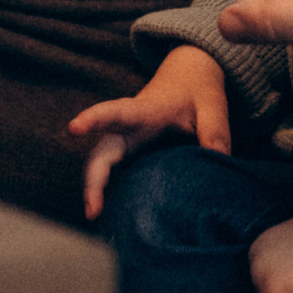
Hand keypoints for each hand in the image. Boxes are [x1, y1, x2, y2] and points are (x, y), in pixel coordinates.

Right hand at [67, 46, 232, 220]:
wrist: (188, 76)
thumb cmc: (197, 90)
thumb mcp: (212, 106)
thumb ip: (215, 131)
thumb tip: (218, 161)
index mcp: (146, 110)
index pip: (116, 113)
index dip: (95, 119)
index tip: (74, 128)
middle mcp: (128, 126)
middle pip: (102, 150)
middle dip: (93, 176)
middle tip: (92, 208)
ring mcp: (126, 139)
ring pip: (102, 163)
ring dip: (95, 188)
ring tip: (94, 216)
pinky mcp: (129, 150)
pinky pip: (111, 170)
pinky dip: (105, 188)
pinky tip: (106, 211)